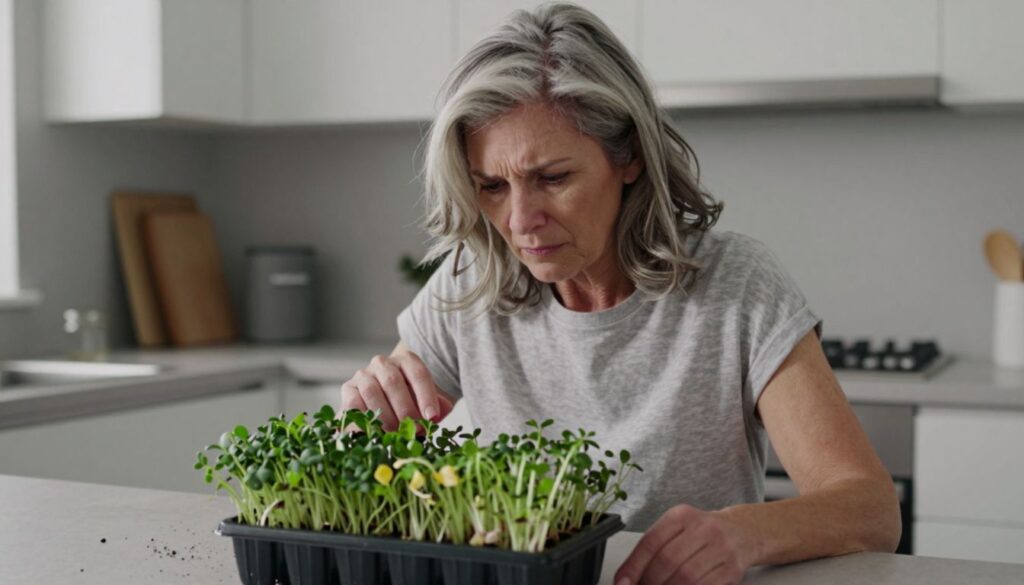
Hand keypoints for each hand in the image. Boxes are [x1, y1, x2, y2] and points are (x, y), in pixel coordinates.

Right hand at [340, 349, 454, 431]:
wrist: (383, 404)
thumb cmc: (410, 402)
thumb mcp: (427, 402)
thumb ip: (437, 406)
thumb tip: (437, 414)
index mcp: (406, 361)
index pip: (418, 373)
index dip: (426, 396)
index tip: (431, 417)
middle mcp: (383, 363)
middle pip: (393, 382)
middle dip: (405, 409)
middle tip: (413, 430)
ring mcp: (363, 374)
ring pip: (372, 392)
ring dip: (385, 416)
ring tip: (395, 433)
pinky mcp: (348, 389)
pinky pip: (353, 403)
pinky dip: (363, 419)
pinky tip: (374, 431)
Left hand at [615, 505, 749, 584]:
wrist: (743, 532)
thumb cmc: (702, 533)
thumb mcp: (677, 528)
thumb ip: (653, 548)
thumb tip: (627, 577)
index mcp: (682, 515)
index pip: (651, 542)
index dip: (633, 566)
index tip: (622, 582)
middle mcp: (704, 528)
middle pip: (668, 561)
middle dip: (649, 581)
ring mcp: (721, 549)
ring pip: (686, 577)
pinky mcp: (732, 570)